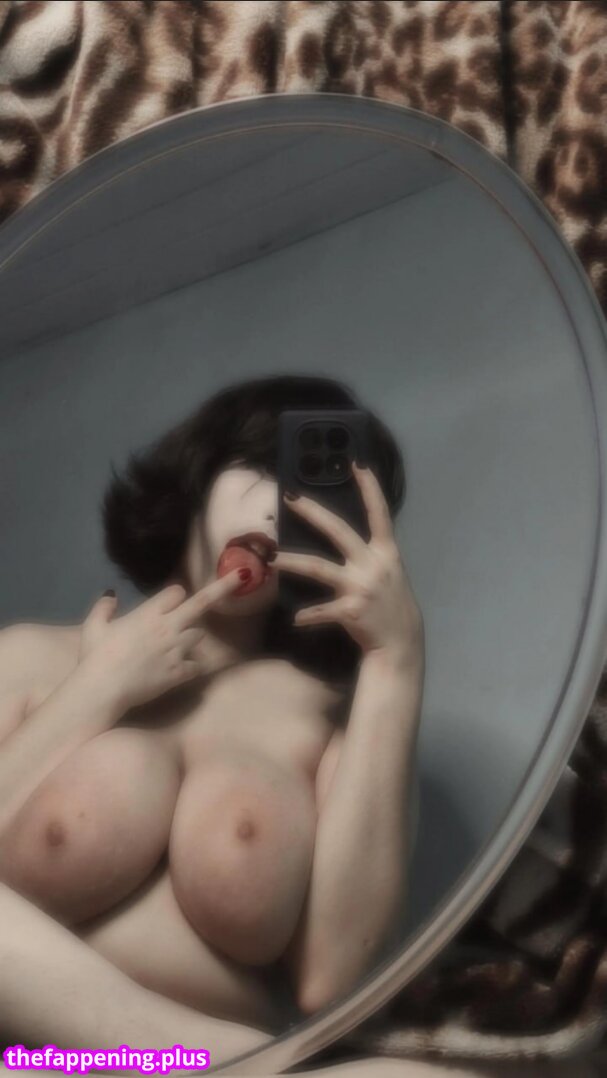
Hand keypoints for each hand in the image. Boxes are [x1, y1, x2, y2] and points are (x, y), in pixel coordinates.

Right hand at [78, 570, 244, 709]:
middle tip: (243, 575)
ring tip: (176, 647)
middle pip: (202, 603)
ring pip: (199, 635)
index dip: (174, 596)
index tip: (170, 602)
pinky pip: (196, 666)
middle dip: (224, 587)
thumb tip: (111, 594)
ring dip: (191, 638)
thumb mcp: (94, 627)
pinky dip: (191, 667)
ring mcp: (176, 649)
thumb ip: (104, 607)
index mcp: (149, 613)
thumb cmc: (95, 656)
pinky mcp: (179, 672)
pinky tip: (183, 671)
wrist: (102, 688)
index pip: (176, 592)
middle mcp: (168, 627)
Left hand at [272, 463, 423, 666]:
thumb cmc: (390, 603)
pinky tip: (295, 619)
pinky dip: (308, 615)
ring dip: (292, 562)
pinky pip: (321, 610)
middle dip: (312, 512)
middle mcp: (373, 564)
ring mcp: (362, 587)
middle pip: (338, 530)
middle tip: (290, 497)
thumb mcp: (388, 572)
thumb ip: (369, 553)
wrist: (401, 642)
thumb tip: (340, 534)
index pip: (379, 512)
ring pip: (318, 568)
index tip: (356, 462)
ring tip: (272, 559)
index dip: (369, 487)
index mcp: (385, 552)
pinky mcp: (351, 610)